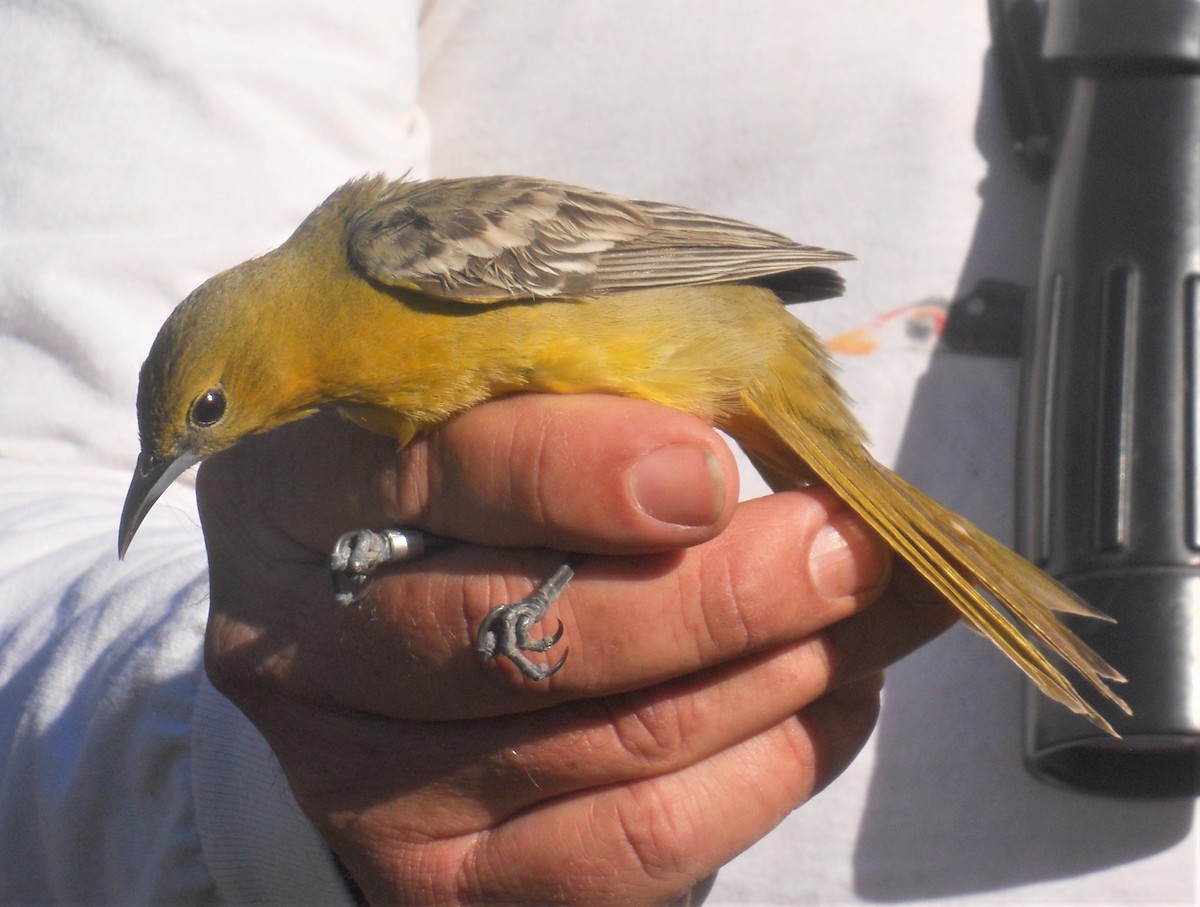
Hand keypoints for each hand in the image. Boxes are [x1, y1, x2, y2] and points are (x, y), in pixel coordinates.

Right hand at [197, 395, 953, 904]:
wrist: (381, 612)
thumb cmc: (457, 467)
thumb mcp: (493, 393)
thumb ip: (596, 395)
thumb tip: (766, 426)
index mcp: (296, 484)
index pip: (439, 472)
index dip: (581, 473)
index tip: (715, 470)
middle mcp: (301, 644)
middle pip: (529, 638)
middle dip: (721, 595)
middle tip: (846, 549)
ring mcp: (360, 781)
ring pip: (608, 747)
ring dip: (772, 677)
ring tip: (866, 613)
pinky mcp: (439, 878)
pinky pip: (630, 849)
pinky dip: (761, 774)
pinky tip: (828, 700)